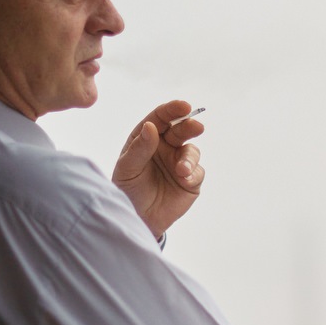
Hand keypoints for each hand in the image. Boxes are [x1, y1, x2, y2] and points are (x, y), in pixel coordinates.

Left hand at [111, 100, 205, 237]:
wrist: (137, 218)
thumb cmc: (127, 190)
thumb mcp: (128, 168)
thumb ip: (139, 148)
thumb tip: (151, 126)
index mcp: (147, 138)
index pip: (161, 118)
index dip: (173, 110)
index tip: (184, 106)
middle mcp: (165, 147)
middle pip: (181, 130)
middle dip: (189, 126)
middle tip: (196, 127)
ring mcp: (179, 163)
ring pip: (192, 150)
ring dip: (190, 157)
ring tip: (182, 170)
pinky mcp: (191, 181)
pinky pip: (198, 172)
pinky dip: (193, 173)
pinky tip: (184, 179)